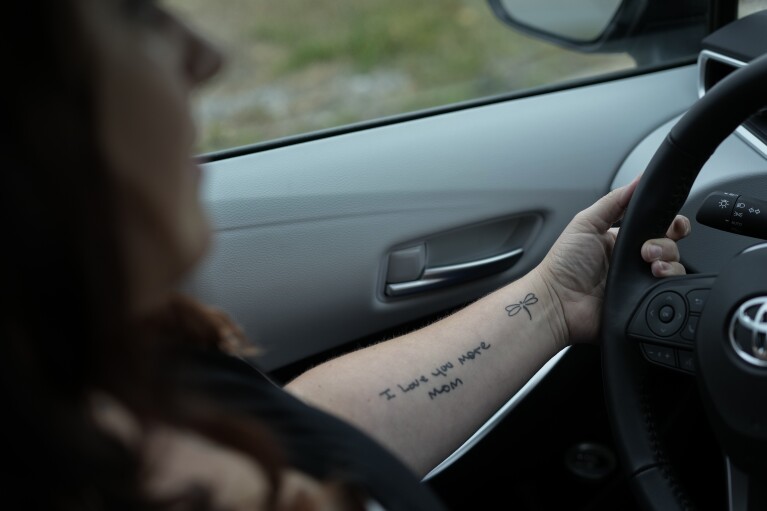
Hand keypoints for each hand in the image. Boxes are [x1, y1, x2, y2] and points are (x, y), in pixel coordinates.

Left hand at [535, 175, 689, 344]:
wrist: (557, 301)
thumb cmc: (563, 264)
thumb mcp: (586, 223)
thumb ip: (613, 201)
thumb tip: (639, 179)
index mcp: (621, 239)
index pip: (657, 227)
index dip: (670, 223)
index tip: (672, 223)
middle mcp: (633, 260)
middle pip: (670, 246)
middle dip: (666, 243)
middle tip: (647, 249)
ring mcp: (639, 281)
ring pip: (673, 267)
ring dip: (668, 261)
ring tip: (649, 264)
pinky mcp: (643, 301)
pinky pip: (667, 290)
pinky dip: (667, 282)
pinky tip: (653, 277)